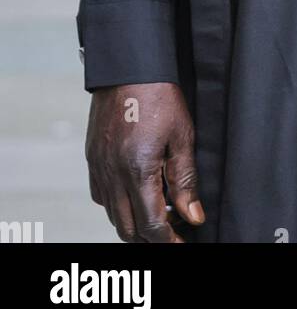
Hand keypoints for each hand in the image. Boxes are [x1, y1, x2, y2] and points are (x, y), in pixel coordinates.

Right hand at [85, 82, 204, 243]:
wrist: (129, 68)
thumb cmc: (159, 96)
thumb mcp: (182, 136)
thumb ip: (185, 180)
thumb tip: (192, 216)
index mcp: (138, 170)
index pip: (151, 225)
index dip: (168, 240)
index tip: (183, 241)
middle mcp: (113, 174)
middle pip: (127, 229)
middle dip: (151, 237)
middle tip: (173, 231)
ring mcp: (98, 167)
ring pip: (112, 216)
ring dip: (134, 223)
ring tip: (158, 212)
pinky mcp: (92, 158)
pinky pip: (101, 197)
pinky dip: (118, 206)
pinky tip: (136, 193)